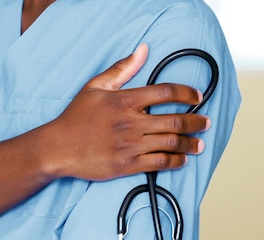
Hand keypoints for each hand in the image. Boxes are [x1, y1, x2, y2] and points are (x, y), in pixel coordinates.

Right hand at [43, 44, 210, 180]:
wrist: (58, 148)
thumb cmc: (75, 118)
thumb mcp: (95, 87)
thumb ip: (122, 69)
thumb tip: (142, 50)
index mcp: (125, 101)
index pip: (165, 92)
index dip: (187, 93)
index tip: (197, 96)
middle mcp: (130, 123)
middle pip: (175, 121)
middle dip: (196, 122)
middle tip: (206, 122)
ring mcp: (130, 146)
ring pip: (170, 144)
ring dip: (190, 144)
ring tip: (199, 144)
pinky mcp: (127, 165)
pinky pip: (158, 163)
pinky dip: (174, 161)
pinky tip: (181, 160)